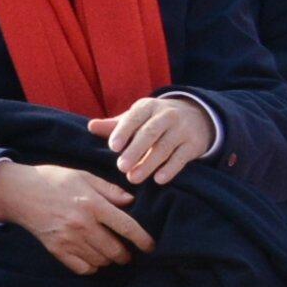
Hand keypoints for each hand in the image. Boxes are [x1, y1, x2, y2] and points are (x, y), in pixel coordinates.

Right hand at [0, 160, 152, 275]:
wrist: (17, 192)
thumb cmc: (52, 180)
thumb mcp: (82, 176)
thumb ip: (109, 189)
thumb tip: (131, 201)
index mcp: (92, 203)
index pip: (127, 227)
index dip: (143, 240)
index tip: (151, 247)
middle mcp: (82, 224)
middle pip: (115, 250)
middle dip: (126, 255)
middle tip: (127, 253)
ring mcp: (68, 239)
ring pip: (101, 260)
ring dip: (109, 260)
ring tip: (108, 253)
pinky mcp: (56, 249)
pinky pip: (82, 268)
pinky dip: (91, 266)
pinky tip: (91, 258)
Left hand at [92, 94, 214, 186]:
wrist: (195, 116)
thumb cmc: (155, 120)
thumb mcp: (136, 118)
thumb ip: (115, 125)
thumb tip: (90, 126)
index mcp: (148, 107)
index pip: (134, 118)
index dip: (123, 131)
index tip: (113, 147)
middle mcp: (167, 116)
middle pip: (150, 133)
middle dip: (135, 151)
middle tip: (121, 167)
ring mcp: (182, 130)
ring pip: (164, 148)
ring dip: (148, 164)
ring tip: (133, 178)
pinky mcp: (194, 144)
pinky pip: (181, 158)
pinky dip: (170, 169)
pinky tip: (158, 179)